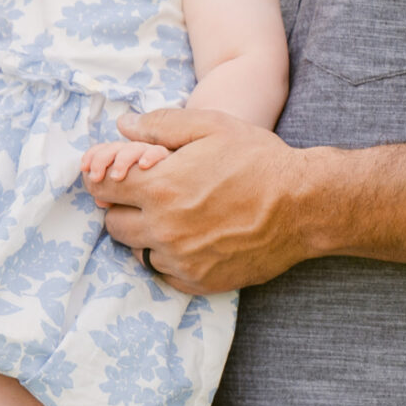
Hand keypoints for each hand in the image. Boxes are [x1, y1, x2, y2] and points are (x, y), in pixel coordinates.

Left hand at [85, 108, 316, 295]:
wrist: (304, 206)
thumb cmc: (258, 160)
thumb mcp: (211, 126)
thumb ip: (161, 124)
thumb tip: (123, 126)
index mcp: (159, 188)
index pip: (101, 188)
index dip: (105, 178)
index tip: (118, 176)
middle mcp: (163, 229)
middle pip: (112, 223)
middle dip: (123, 207)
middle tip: (147, 196)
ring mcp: (180, 260)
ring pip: (137, 250)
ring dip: (145, 234)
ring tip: (171, 217)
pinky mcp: (199, 281)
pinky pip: (163, 273)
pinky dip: (168, 258)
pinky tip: (189, 239)